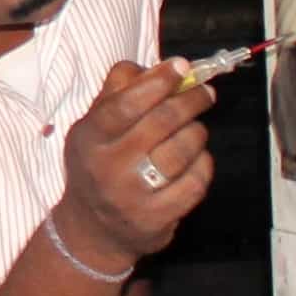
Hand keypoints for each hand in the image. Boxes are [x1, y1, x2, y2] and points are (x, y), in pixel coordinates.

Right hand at [46, 60, 214, 276]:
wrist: (91, 229)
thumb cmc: (97, 164)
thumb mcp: (92, 126)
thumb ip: (118, 93)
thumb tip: (159, 68)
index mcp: (90, 138)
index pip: (126, 103)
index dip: (158, 81)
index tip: (182, 66)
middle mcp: (108, 167)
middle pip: (162, 122)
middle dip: (191, 100)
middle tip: (205, 92)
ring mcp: (133, 196)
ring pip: (183, 150)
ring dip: (197, 132)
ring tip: (196, 128)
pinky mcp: (157, 218)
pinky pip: (196, 181)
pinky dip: (203, 163)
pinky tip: (198, 158)